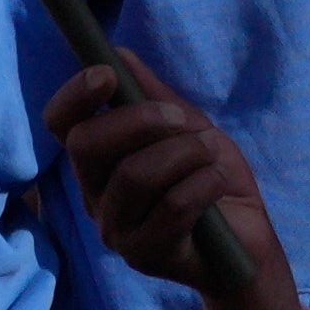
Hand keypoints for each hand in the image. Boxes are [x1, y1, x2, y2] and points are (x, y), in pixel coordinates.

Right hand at [52, 58, 309, 309]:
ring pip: (135, 174)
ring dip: (186, 153)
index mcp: (99, 160)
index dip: (75, 95)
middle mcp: (96, 195)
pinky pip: (171, 206)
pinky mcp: (143, 255)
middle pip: (87, 145)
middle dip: (141, 119)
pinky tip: (218, 183)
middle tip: (184, 120)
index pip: (61, 125)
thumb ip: (154, 95)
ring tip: (211, 156)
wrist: (247, 238)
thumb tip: (118, 53)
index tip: (106, 75)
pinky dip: (205, 183)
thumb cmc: (210, 178)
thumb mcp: (188, 128)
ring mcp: (115, 229)